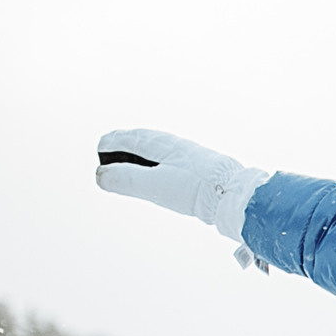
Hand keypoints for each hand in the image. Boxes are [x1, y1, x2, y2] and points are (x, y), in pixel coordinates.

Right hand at [94, 129, 270, 261]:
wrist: (235, 195)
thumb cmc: (197, 189)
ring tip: (135, 156)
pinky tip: (166, 169)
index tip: (100, 145)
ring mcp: (191, 156)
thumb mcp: (154, 185)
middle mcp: (177, 146)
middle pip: (146, 140)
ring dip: (143, 150)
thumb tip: (100, 174)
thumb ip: (126, 180)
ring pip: (161, 148)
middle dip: (127, 141)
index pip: (131, 139)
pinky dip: (160, 159)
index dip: (113, 142)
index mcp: (163, 145)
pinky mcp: (202, 168)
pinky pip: (173, 158)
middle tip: (112, 144)